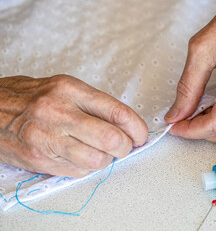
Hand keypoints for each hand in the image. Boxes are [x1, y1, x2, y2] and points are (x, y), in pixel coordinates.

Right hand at [0, 75, 147, 176]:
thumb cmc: (29, 98)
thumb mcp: (63, 88)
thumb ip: (94, 104)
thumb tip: (125, 124)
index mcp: (70, 90)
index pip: (117, 111)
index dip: (137, 127)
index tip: (141, 135)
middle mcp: (59, 112)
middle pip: (111, 139)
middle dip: (125, 147)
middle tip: (124, 146)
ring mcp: (48, 138)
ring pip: (97, 160)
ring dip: (106, 160)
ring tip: (101, 152)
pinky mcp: (40, 159)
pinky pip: (78, 171)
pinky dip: (87, 168)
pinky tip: (81, 157)